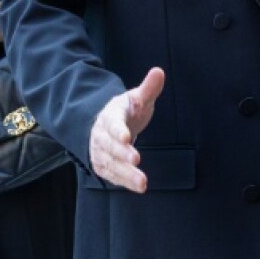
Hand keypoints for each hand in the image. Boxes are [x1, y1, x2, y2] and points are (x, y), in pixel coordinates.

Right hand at [89, 67, 164, 192]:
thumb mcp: (137, 98)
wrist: (107, 125)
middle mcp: (102, 136)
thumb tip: (159, 71)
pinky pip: (113, 175)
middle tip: (136, 160)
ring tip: (143, 182)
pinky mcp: (104, 165)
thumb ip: (148, 88)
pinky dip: (125, 181)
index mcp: (110, 116)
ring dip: (126, 174)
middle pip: (109, 147)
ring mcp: (101, 152)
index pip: (112, 123)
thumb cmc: (126, 111)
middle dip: (122, 154)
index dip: (118, 131)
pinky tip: (139, 187)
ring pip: (111, 164)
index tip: (126, 137)